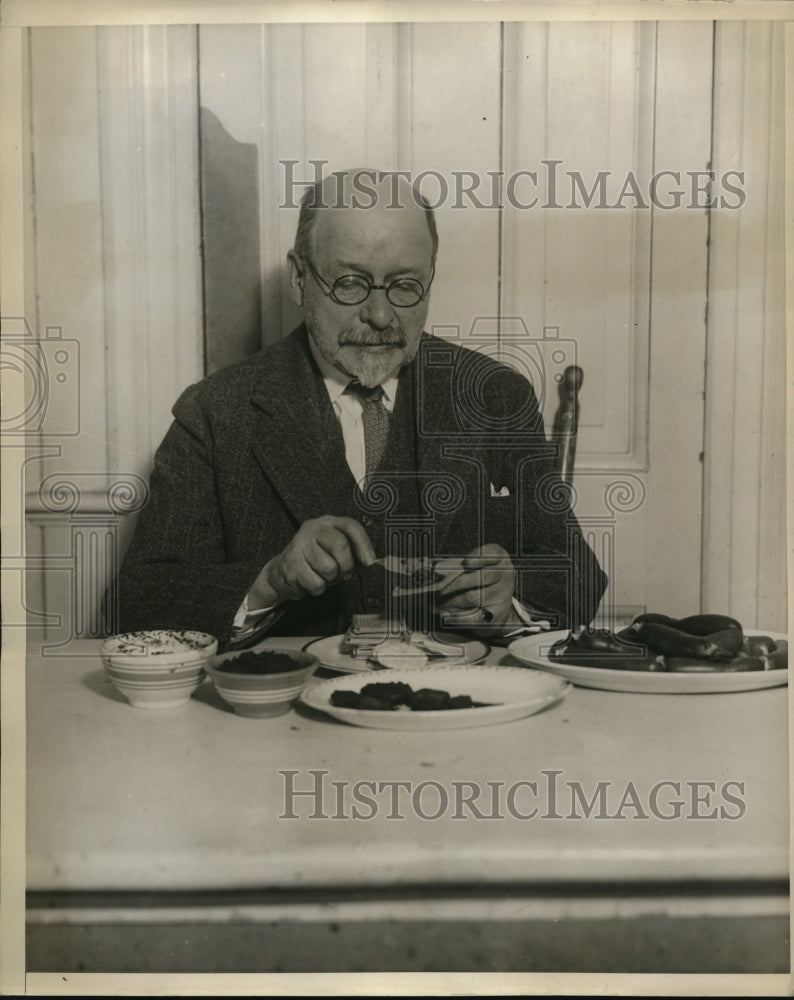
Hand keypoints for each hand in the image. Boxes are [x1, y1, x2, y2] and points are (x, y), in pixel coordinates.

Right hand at [249, 516, 375, 606]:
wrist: (283, 572)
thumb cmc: (316, 561)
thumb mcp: (337, 553)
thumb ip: (354, 553)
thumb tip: (371, 561)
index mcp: (329, 523)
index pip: (350, 526)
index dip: (363, 544)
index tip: (370, 562)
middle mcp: (313, 528)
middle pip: (340, 544)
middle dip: (347, 566)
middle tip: (344, 574)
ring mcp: (300, 544)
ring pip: (328, 568)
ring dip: (330, 579)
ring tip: (323, 576)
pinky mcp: (291, 562)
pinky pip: (316, 582)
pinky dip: (318, 588)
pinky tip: (311, 581)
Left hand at [434, 543, 517, 636]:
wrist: (498, 602)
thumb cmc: (479, 578)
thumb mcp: (474, 566)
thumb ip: (458, 565)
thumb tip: (436, 571)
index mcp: (498, 557)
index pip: (492, 554)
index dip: (478, 558)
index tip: (465, 563)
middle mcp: (504, 575)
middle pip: (480, 577)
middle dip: (455, 584)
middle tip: (438, 589)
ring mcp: (503, 595)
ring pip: (472, 598)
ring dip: (450, 601)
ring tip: (436, 604)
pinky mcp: (498, 615)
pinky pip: (475, 617)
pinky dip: (457, 617)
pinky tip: (445, 615)